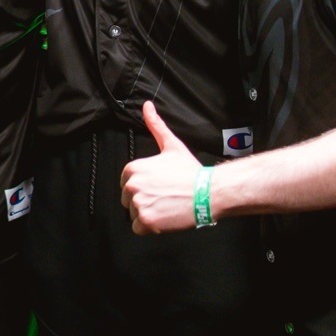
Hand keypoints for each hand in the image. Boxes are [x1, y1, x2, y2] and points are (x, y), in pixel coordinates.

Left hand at [120, 101, 202, 234]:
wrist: (209, 192)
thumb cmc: (190, 171)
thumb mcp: (171, 145)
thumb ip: (155, 125)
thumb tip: (146, 106)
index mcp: (132, 169)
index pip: (127, 184)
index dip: (144, 187)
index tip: (159, 186)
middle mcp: (132, 186)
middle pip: (128, 200)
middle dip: (145, 200)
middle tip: (164, 197)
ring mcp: (138, 204)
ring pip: (134, 214)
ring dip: (149, 214)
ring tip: (167, 206)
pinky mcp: (146, 221)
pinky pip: (139, 228)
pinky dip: (151, 227)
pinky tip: (165, 217)